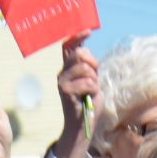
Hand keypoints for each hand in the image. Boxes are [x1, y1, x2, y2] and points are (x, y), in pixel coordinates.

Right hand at [54, 36, 99, 157]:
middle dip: (93, 64)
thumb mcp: (91, 81)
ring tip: (90, 91)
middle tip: (95, 77)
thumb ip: (89, 68)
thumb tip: (86, 51)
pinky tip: (88, 98)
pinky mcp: (64, 90)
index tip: (88, 31)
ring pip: (85, 68)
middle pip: (80, 54)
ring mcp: (62, 81)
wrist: (82, 126)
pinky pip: (88, 82)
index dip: (77, 37)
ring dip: (94, 80)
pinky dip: (93, 90)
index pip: (68, 47)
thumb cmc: (88, 104)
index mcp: (68, 69)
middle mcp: (62, 72)